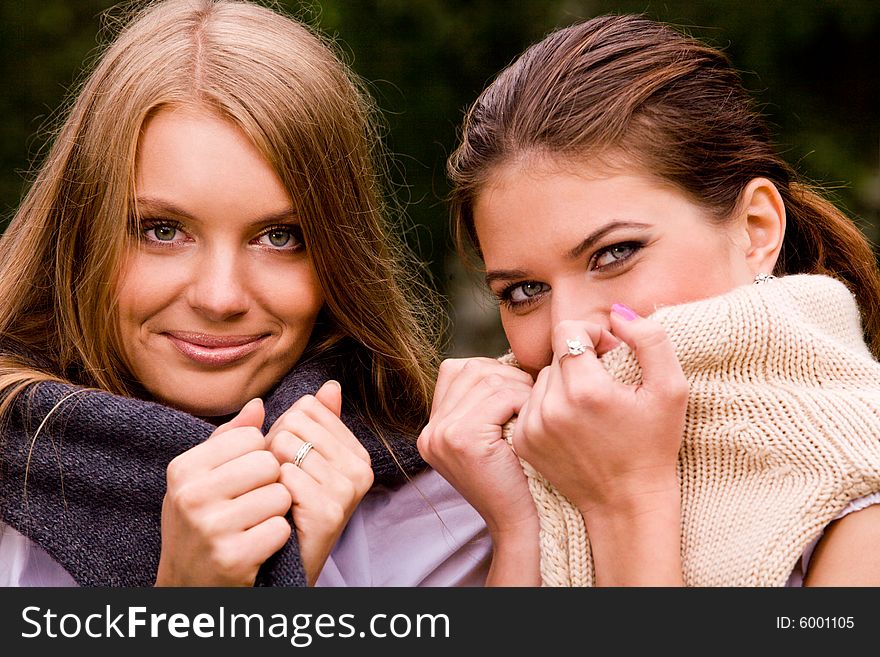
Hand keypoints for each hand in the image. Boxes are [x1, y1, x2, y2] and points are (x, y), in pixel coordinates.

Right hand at [156, 398, 291, 585]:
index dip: (259, 457)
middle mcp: (191, 494)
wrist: (187, 588)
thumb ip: (229, 440)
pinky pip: (281, 528)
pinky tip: (258, 546)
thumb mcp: (201, 480)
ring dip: (277, 512)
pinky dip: (277, 538)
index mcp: (184, 468)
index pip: (252, 436)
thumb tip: (259, 404)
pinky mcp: (232, 557)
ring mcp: (210, 527)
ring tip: (254, 525)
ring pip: (280, 495)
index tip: (243, 479)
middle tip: (253, 504)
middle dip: (272, 483)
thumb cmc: (200, 524)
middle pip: (269, 463)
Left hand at [266, 380, 372, 585]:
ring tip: (279, 495)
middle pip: (296, 422)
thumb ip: (316, 421)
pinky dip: (272, 491)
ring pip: (286, 445)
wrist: (281, 563)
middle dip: (276, 447)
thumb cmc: (288, 506)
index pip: (309, 406)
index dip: (285, 428)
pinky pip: (284, 475)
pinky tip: (281, 510)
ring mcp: (348, 490)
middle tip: (281, 481)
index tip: (289, 461)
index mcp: (356, 451)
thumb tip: (331, 385)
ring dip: (270, 470)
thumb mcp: (302, 459)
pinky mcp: (330, 510)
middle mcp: (360, 468)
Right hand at [418, 357, 536, 538]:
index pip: (457, 370)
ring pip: (487, 379)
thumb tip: (509, 359)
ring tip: (532, 411)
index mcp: (432, 429)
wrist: (520, 524)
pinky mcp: (461, 438)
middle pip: (471, 369)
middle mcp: (430, 431)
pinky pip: (500, 396)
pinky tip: (530, 422)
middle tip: (531, 399)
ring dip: (518, 388)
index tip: (517, 393)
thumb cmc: (518, 478)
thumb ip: (485, 402)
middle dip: (508, 376)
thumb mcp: (492, 437)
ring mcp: (441, 434)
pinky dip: (522, 401)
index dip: (493, 373)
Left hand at [512, 307, 687, 584]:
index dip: (592, 333)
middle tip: (607, 384)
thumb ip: (649, 340)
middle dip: (581, 359)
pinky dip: (550, 406)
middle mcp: (551, 408)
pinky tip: (575, 426)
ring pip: (542, 378)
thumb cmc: (654, 444)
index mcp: (586, 390)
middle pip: (556, 354)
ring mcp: (532, 427)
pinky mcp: (522, 441)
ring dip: (564, 383)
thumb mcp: (671, 389)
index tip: (611, 353)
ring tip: (591, 408)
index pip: (568, 330)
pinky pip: (531, 403)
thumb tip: (616, 315)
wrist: (626, 504)